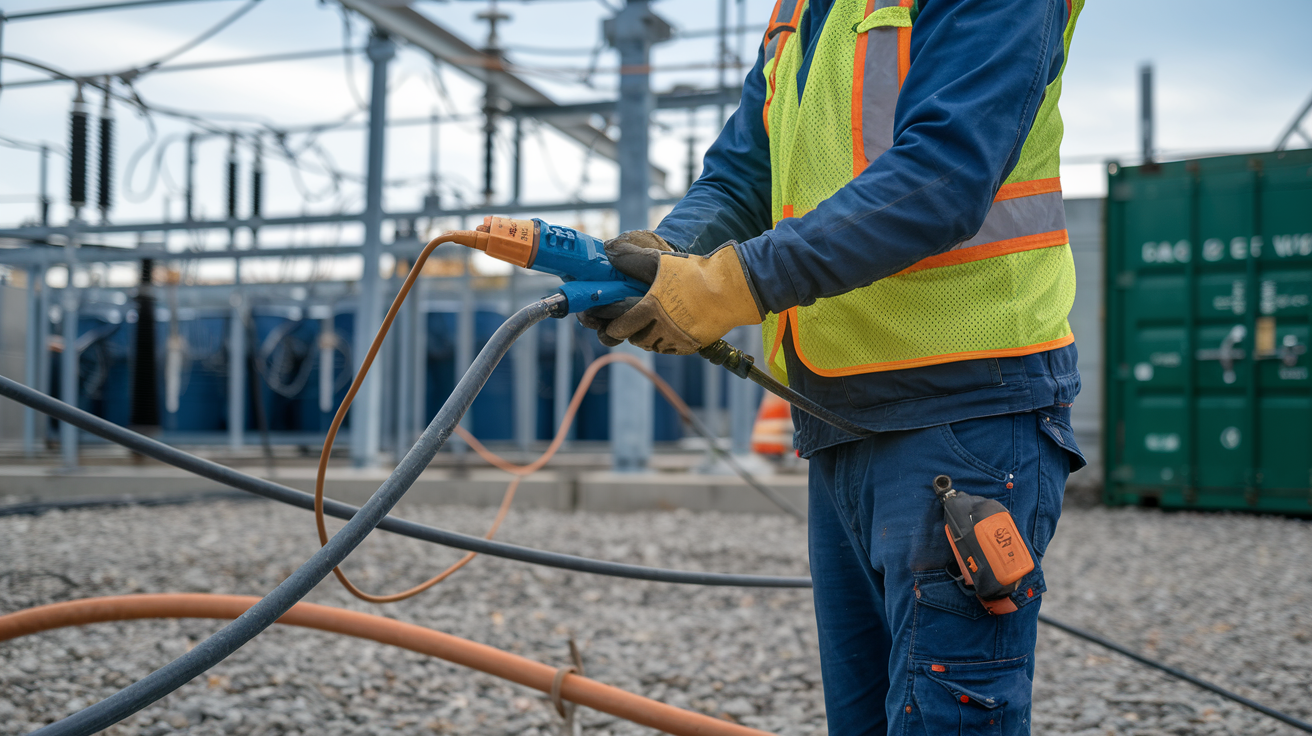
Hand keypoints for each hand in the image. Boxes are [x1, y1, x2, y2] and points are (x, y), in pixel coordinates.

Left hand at [588, 239, 764, 354]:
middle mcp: (660, 330)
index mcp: (649, 310)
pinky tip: (663, 326)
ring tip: (644, 320)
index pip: (617, 327)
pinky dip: (661, 339)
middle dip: (623, 329)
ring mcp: (676, 341)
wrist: (732, 289)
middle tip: (620, 320)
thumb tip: (607, 251)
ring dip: (642, 334)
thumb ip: (630, 257)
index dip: (606, 324)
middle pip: (631, 338)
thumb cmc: (694, 272)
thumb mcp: (660, 260)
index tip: (602, 319)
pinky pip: (667, 347)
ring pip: (649, 344)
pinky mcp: (689, 346)